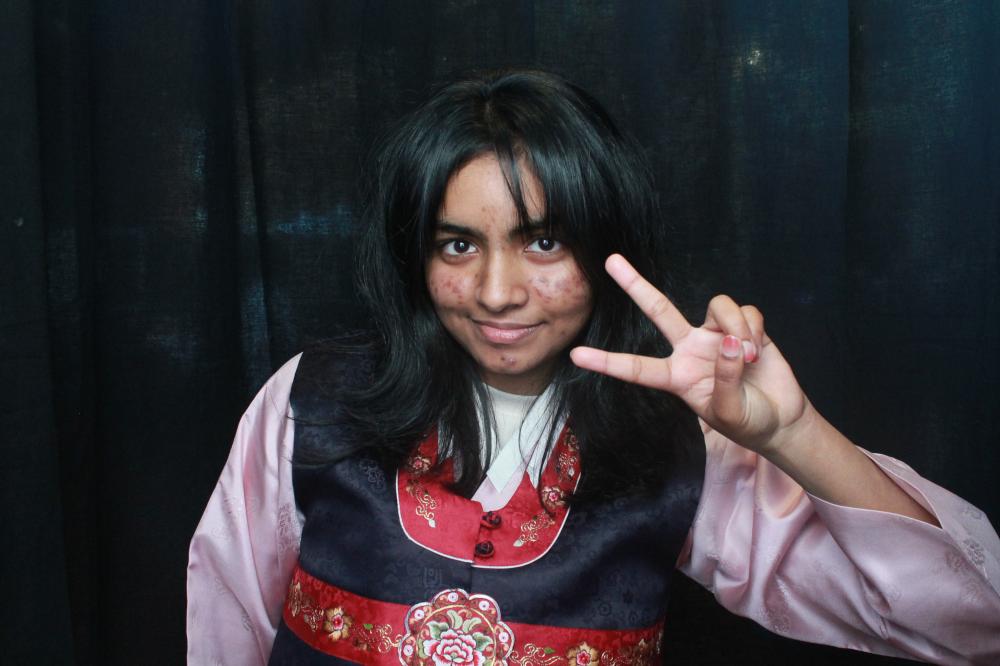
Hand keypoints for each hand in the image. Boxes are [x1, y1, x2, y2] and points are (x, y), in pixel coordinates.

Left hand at [570, 254, 811, 455]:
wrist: (780, 420)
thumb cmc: (748, 421)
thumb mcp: (730, 414)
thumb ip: (725, 381)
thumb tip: (730, 344)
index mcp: (676, 377)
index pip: (636, 368)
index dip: (607, 362)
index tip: (575, 355)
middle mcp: (690, 349)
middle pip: (658, 310)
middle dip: (635, 284)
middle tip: (610, 260)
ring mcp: (715, 335)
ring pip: (716, 306)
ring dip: (737, 327)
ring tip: (749, 356)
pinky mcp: (744, 327)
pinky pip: (745, 312)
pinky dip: (754, 328)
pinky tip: (760, 350)